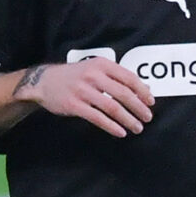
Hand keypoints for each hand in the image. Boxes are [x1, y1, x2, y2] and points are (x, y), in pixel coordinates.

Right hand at [14, 60, 153, 137]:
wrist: (44, 82)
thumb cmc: (74, 76)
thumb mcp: (95, 69)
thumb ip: (117, 77)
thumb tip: (145, 89)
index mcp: (101, 64)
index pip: (128, 77)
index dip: (142, 91)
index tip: (151, 102)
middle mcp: (93, 75)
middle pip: (123, 93)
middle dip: (138, 108)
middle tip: (148, 118)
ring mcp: (83, 90)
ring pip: (112, 107)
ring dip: (128, 119)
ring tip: (137, 127)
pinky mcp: (74, 105)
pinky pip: (98, 118)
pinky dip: (111, 126)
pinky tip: (120, 132)